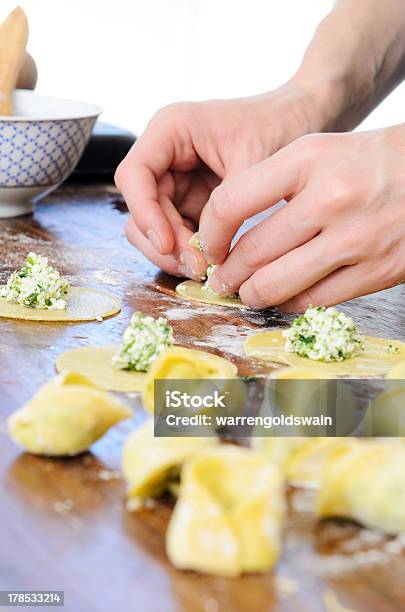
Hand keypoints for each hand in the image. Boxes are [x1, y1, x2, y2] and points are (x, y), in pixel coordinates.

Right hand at [115, 84, 321, 278]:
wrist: (302, 120)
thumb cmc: (279, 127)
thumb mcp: (254, 164)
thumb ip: (226, 206)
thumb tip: (204, 251)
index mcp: (171, 130)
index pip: (134, 176)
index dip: (144, 213)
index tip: (168, 243)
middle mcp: (165, 156)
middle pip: (139, 208)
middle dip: (163, 241)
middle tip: (196, 267)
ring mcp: (176, 182)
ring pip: (154, 226)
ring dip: (173, 252)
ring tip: (204, 269)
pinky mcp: (191, 203)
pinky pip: (177, 233)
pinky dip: (188, 251)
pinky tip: (212, 264)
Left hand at [200, 126, 404, 310]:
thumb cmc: (364, 163)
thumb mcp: (316, 152)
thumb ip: (270, 183)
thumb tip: (226, 230)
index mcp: (308, 160)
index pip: (232, 203)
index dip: (211, 233)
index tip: (211, 246)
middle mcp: (330, 199)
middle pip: (253, 252)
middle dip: (228, 273)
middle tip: (222, 278)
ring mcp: (355, 239)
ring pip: (277, 284)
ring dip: (252, 294)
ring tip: (247, 291)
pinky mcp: (375, 272)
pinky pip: (313, 300)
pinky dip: (289, 303)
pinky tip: (283, 295)